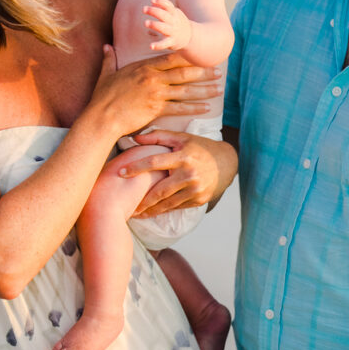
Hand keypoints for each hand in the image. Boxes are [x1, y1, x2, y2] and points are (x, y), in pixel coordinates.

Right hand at [86, 47, 220, 138]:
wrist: (102, 117)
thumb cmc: (102, 97)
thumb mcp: (105, 74)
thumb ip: (109, 59)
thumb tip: (105, 46)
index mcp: (143, 67)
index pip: (170, 59)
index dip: (188, 58)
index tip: (200, 57)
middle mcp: (153, 77)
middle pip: (183, 72)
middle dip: (203, 72)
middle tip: (218, 72)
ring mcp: (156, 93)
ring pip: (186, 89)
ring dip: (204, 89)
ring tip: (219, 89)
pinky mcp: (157, 109)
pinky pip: (181, 107)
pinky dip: (195, 108)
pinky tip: (207, 108)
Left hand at [118, 130, 236, 215]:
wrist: (227, 163)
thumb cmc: (200, 147)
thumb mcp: (181, 137)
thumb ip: (159, 136)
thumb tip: (135, 137)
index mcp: (182, 157)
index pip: (155, 162)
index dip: (137, 168)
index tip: (121, 172)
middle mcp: (189, 175)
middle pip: (160, 191)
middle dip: (141, 200)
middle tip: (125, 204)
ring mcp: (195, 190)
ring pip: (168, 203)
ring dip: (150, 210)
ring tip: (135, 213)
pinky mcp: (198, 200)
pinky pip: (177, 207)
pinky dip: (164, 210)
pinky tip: (152, 212)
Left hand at [145, 0, 191, 50]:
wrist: (190, 37)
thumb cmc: (177, 22)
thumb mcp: (174, 13)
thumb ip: (164, 8)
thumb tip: (152, 2)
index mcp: (174, 14)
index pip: (168, 5)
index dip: (160, 2)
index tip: (152, 0)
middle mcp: (174, 22)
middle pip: (163, 15)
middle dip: (153, 11)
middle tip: (144, 9)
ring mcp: (173, 32)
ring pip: (163, 28)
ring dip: (154, 24)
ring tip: (146, 22)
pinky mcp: (171, 42)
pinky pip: (164, 43)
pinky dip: (158, 45)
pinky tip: (151, 46)